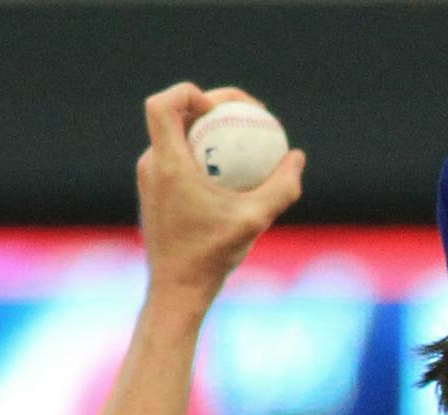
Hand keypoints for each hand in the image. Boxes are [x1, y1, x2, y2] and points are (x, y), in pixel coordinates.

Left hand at [136, 82, 305, 299]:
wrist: (176, 289)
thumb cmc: (211, 256)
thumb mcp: (255, 220)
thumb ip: (280, 187)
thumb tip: (296, 157)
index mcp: (168, 163)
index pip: (162, 105)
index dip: (187, 91)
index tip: (219, 108)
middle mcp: (153, 165)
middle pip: (175, 114)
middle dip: (211, 105)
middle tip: (248, 115)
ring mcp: (151, 178)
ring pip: (178, 137)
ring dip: (209, 131)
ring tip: (243, 140)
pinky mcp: (157, 192)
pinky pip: (180, 159)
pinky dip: (205, 156)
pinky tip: (234, 174)